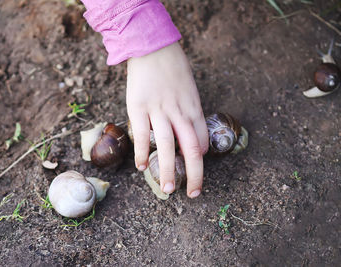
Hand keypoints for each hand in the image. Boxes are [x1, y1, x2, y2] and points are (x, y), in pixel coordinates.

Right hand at [126, 42, 208, 197]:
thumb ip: (191, 114)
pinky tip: (142, 167)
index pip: (202, 141)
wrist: (151, 47)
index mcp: (193, 107)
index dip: (200, 160)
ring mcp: (158, 109)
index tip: (195, 171)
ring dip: (168, 170)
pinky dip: (142, 152)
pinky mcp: (138, 107)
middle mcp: (179, 111)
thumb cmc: (173, 69)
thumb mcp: (190, 90)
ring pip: (166, 145)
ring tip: (168, 190)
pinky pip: (141, 134)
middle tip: (192, 194)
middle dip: (194, 174)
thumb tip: (193, 138)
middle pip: (190, 148)